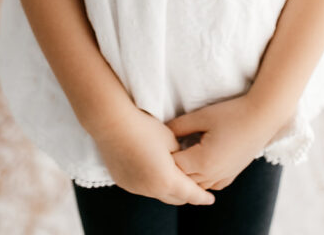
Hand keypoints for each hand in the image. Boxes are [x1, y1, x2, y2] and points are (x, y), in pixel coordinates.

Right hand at [93, 106, 215, 205]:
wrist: (112, 124)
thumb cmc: (145, 128)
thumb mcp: (170, 140)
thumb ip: (180, 156)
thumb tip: (181, 160)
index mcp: (167, 180)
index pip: (191, 194)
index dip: (202, 197)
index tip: (211, 199)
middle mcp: (151, 190)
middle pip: (175, 198)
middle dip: (186, 194)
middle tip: (195, 188)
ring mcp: (136, 188)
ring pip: (157, 193)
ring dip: (167, 188)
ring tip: (174, 177)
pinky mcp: (124, 182)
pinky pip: (143, 187)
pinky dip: (152, 183)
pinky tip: (152, 170)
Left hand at [166, 95, 273, 190]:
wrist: (263, 117)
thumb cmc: (232, 113)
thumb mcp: (202, 116)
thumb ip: (179, 126)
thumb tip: (163, 132)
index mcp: (202, 162)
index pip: (174, 167)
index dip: (165, 155)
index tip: (160, 143)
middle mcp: (212, 175)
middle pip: (184, 179)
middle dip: (173, 167)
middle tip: (165, 150)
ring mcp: (224, 177)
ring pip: (197, 185)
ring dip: (188, 175)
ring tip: (180, 157)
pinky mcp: (232, 174)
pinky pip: (212, 184)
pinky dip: (202, 178)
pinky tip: (199, 165)